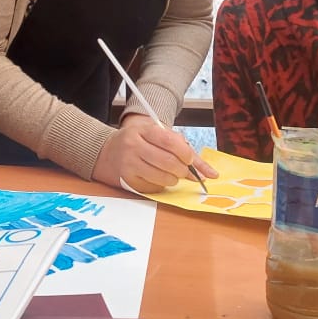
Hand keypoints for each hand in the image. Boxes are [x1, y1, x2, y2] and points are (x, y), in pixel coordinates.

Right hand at [92, 113, 208, 192]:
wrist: (106, 151)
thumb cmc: (139, 142)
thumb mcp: (157, 136)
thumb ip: (184, 150)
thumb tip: (210, 173)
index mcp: (143, 130)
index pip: (170, 141)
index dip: (185, 153)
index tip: (189, 160)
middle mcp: (134, 146)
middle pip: (168, 162)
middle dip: (182, 171)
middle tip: (183, 171)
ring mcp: (129, 164)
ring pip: (162, 178)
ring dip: (173, 180)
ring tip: (170, 175)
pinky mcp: (127, 180)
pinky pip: (153, 188)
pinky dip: (161, 186)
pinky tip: (156, 178)